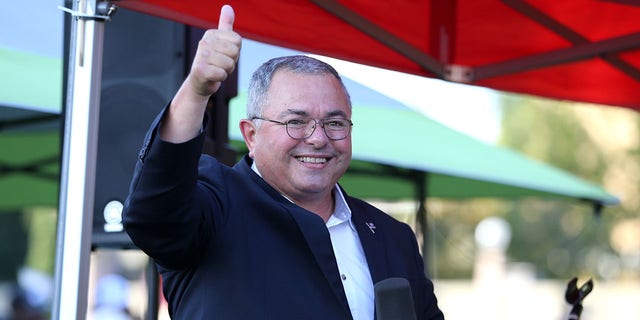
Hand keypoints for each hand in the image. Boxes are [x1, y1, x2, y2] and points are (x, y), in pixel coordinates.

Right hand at [161, 5, 240, 142]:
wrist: (200, 83)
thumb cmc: (214, 62)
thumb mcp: (221, 42)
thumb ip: (225, 25)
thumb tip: (227, 6)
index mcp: (211, 34)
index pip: (238, 41)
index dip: (235, 52)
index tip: (224, 55)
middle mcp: (204, 42)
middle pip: (235, 52)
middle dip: (231, 62)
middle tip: (220, 65)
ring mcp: (201, 56)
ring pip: (229, 64)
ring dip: (226, 71)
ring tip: (216, 70)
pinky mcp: (200, 70)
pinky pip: (222, 74)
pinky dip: (221, 78)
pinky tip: (213, 77)